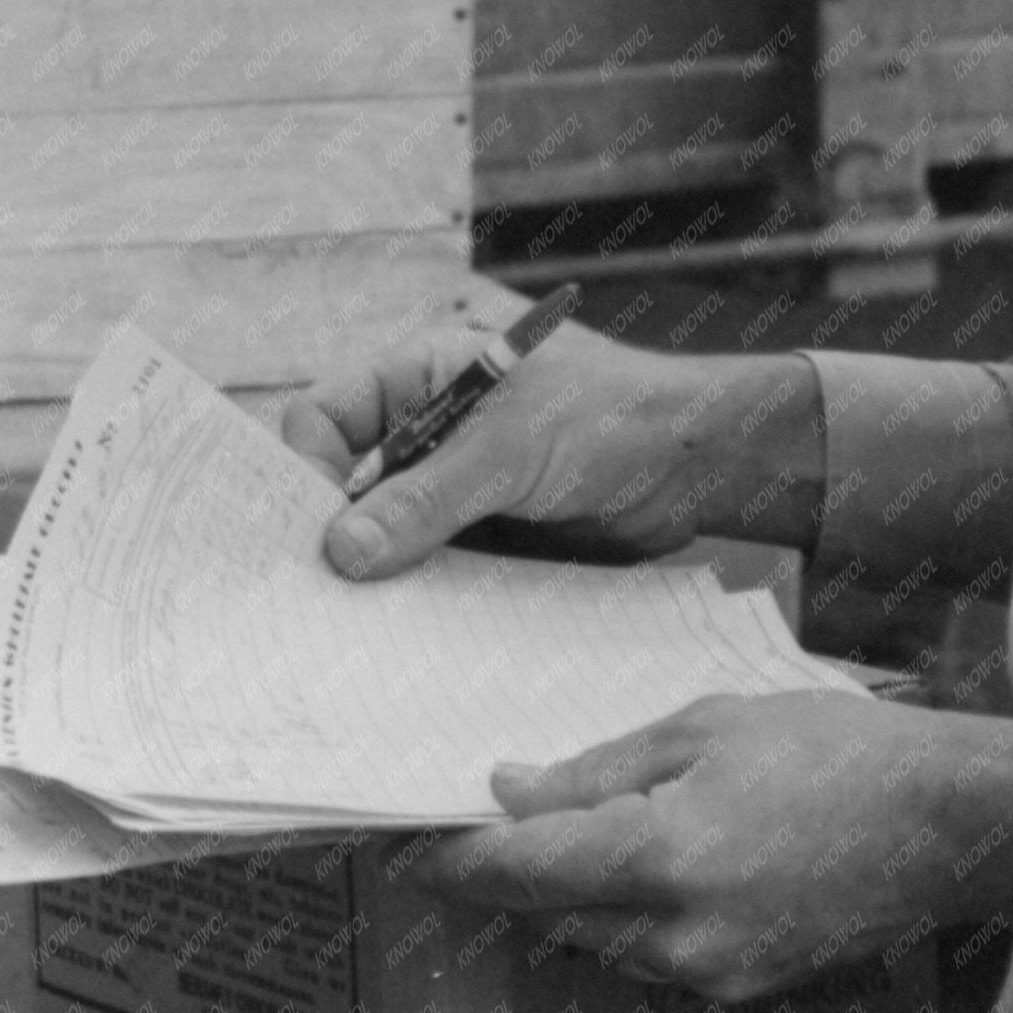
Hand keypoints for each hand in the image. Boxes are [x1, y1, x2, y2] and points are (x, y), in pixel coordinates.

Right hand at [280, 322, 824, 580]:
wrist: (702, 464)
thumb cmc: (612, 418)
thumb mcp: (511, 452)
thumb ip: (426, 500)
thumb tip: (341, 550)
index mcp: (418, 376)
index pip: (323, 420)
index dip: (309, 476)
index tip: (316, 539)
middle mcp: (425, 431)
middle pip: (344, 486)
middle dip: (335, 536)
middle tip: (325, 598)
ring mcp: (453, 488)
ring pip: (385, 537)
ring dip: (379, 578)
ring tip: (365, 627)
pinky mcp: (484, 539)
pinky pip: (431, 572)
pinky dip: (420, 601)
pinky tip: (412, 635)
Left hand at [406, 692, 1012, 1000]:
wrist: (958, 825)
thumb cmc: (842, 752)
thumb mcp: (709, 728)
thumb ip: (598, 769)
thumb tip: (510, 790)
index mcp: (660, 855)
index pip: (518, 870)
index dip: (455, 858)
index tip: (411, 841)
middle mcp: (676, 933)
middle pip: (551, 912)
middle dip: (525, 871)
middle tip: (507, 818)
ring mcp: (712, 972)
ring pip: (599, 940)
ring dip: (582, 894)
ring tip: (604, 829)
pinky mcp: (745, 988)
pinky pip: (655, 955)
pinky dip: (639, 914)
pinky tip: (670, 860)